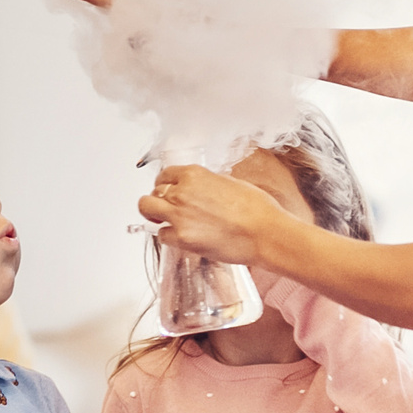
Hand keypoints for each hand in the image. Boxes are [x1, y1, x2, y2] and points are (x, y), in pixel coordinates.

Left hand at [139, 163, 295, 267]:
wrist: (265, 233)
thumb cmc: (257, 209)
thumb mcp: (230, 183)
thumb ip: (207, 185)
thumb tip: (200, 191)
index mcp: (194, 175)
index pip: (165, 174)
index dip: (164, 183)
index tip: (167, 189)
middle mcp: (182, 192)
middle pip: (152, 192)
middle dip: (156, 200)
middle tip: (163, 208)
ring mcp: (179, 215)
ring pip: (147, 210)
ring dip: (154, 215)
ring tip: (163, 221)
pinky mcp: (181, 238)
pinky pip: (162, 235)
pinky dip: (169, 237)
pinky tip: (182, 238)